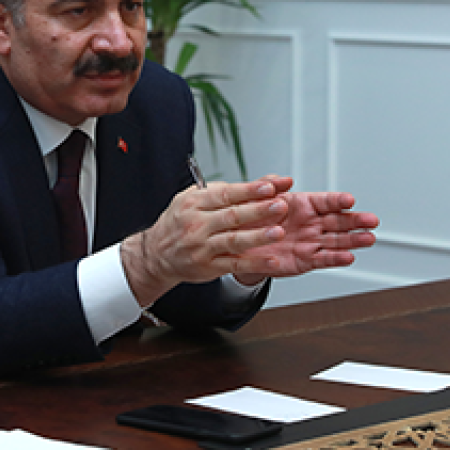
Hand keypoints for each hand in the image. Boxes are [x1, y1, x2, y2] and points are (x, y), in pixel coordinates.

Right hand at [119, 175, 377, 306]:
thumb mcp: (197, 197)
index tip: (283, 185)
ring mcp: (206, 247)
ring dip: (266, 239)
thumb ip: (230, 191)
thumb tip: (271, 183)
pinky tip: (282, 262)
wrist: (153, 254)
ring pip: (240, 242)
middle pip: (240, 216)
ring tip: (290, 237)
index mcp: (202, 199)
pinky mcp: (211, 266)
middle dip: (270, 212)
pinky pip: (238, 265)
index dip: (259, 189)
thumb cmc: (181, 220)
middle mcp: (202, 222)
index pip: (234, 191)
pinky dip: (261, 264)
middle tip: (296, 208)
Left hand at [228, 184, 378, 284]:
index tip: (349, 200)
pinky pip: (323, 259)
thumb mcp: (255, 198)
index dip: (337, 200)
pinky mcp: (305, 260)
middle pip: (338, 221)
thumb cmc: (252, 219)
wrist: (240, 245)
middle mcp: (310, 223)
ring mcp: (310, 242)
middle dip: (355, 220)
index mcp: (302, 204)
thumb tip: (281, 179)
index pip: (324, 201)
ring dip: (353, 240)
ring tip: (368, 238)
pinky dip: (336, 259)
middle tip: (371, 220)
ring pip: (336, 240)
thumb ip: (268, 186)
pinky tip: (348, 256)